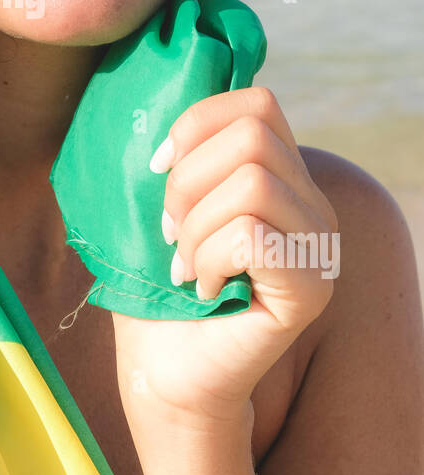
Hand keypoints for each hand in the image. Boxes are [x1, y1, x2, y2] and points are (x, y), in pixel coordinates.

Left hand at [112, 86, 338, 431]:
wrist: (164, 372)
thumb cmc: (158, 289)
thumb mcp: (162, 207)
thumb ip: (179, 155)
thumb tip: (155, 101)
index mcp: (282, 174)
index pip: (256, 103)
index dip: (196, 125)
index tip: (156, 170)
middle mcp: (312, 204)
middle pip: (251, 137)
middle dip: (187, 182)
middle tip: (170, 234)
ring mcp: (319, 246)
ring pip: (252, 183)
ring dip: (195, 226)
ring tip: (187, 266)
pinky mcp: (311, 288)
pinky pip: (252, 235)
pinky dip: (209, 259)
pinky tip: (205, 288)